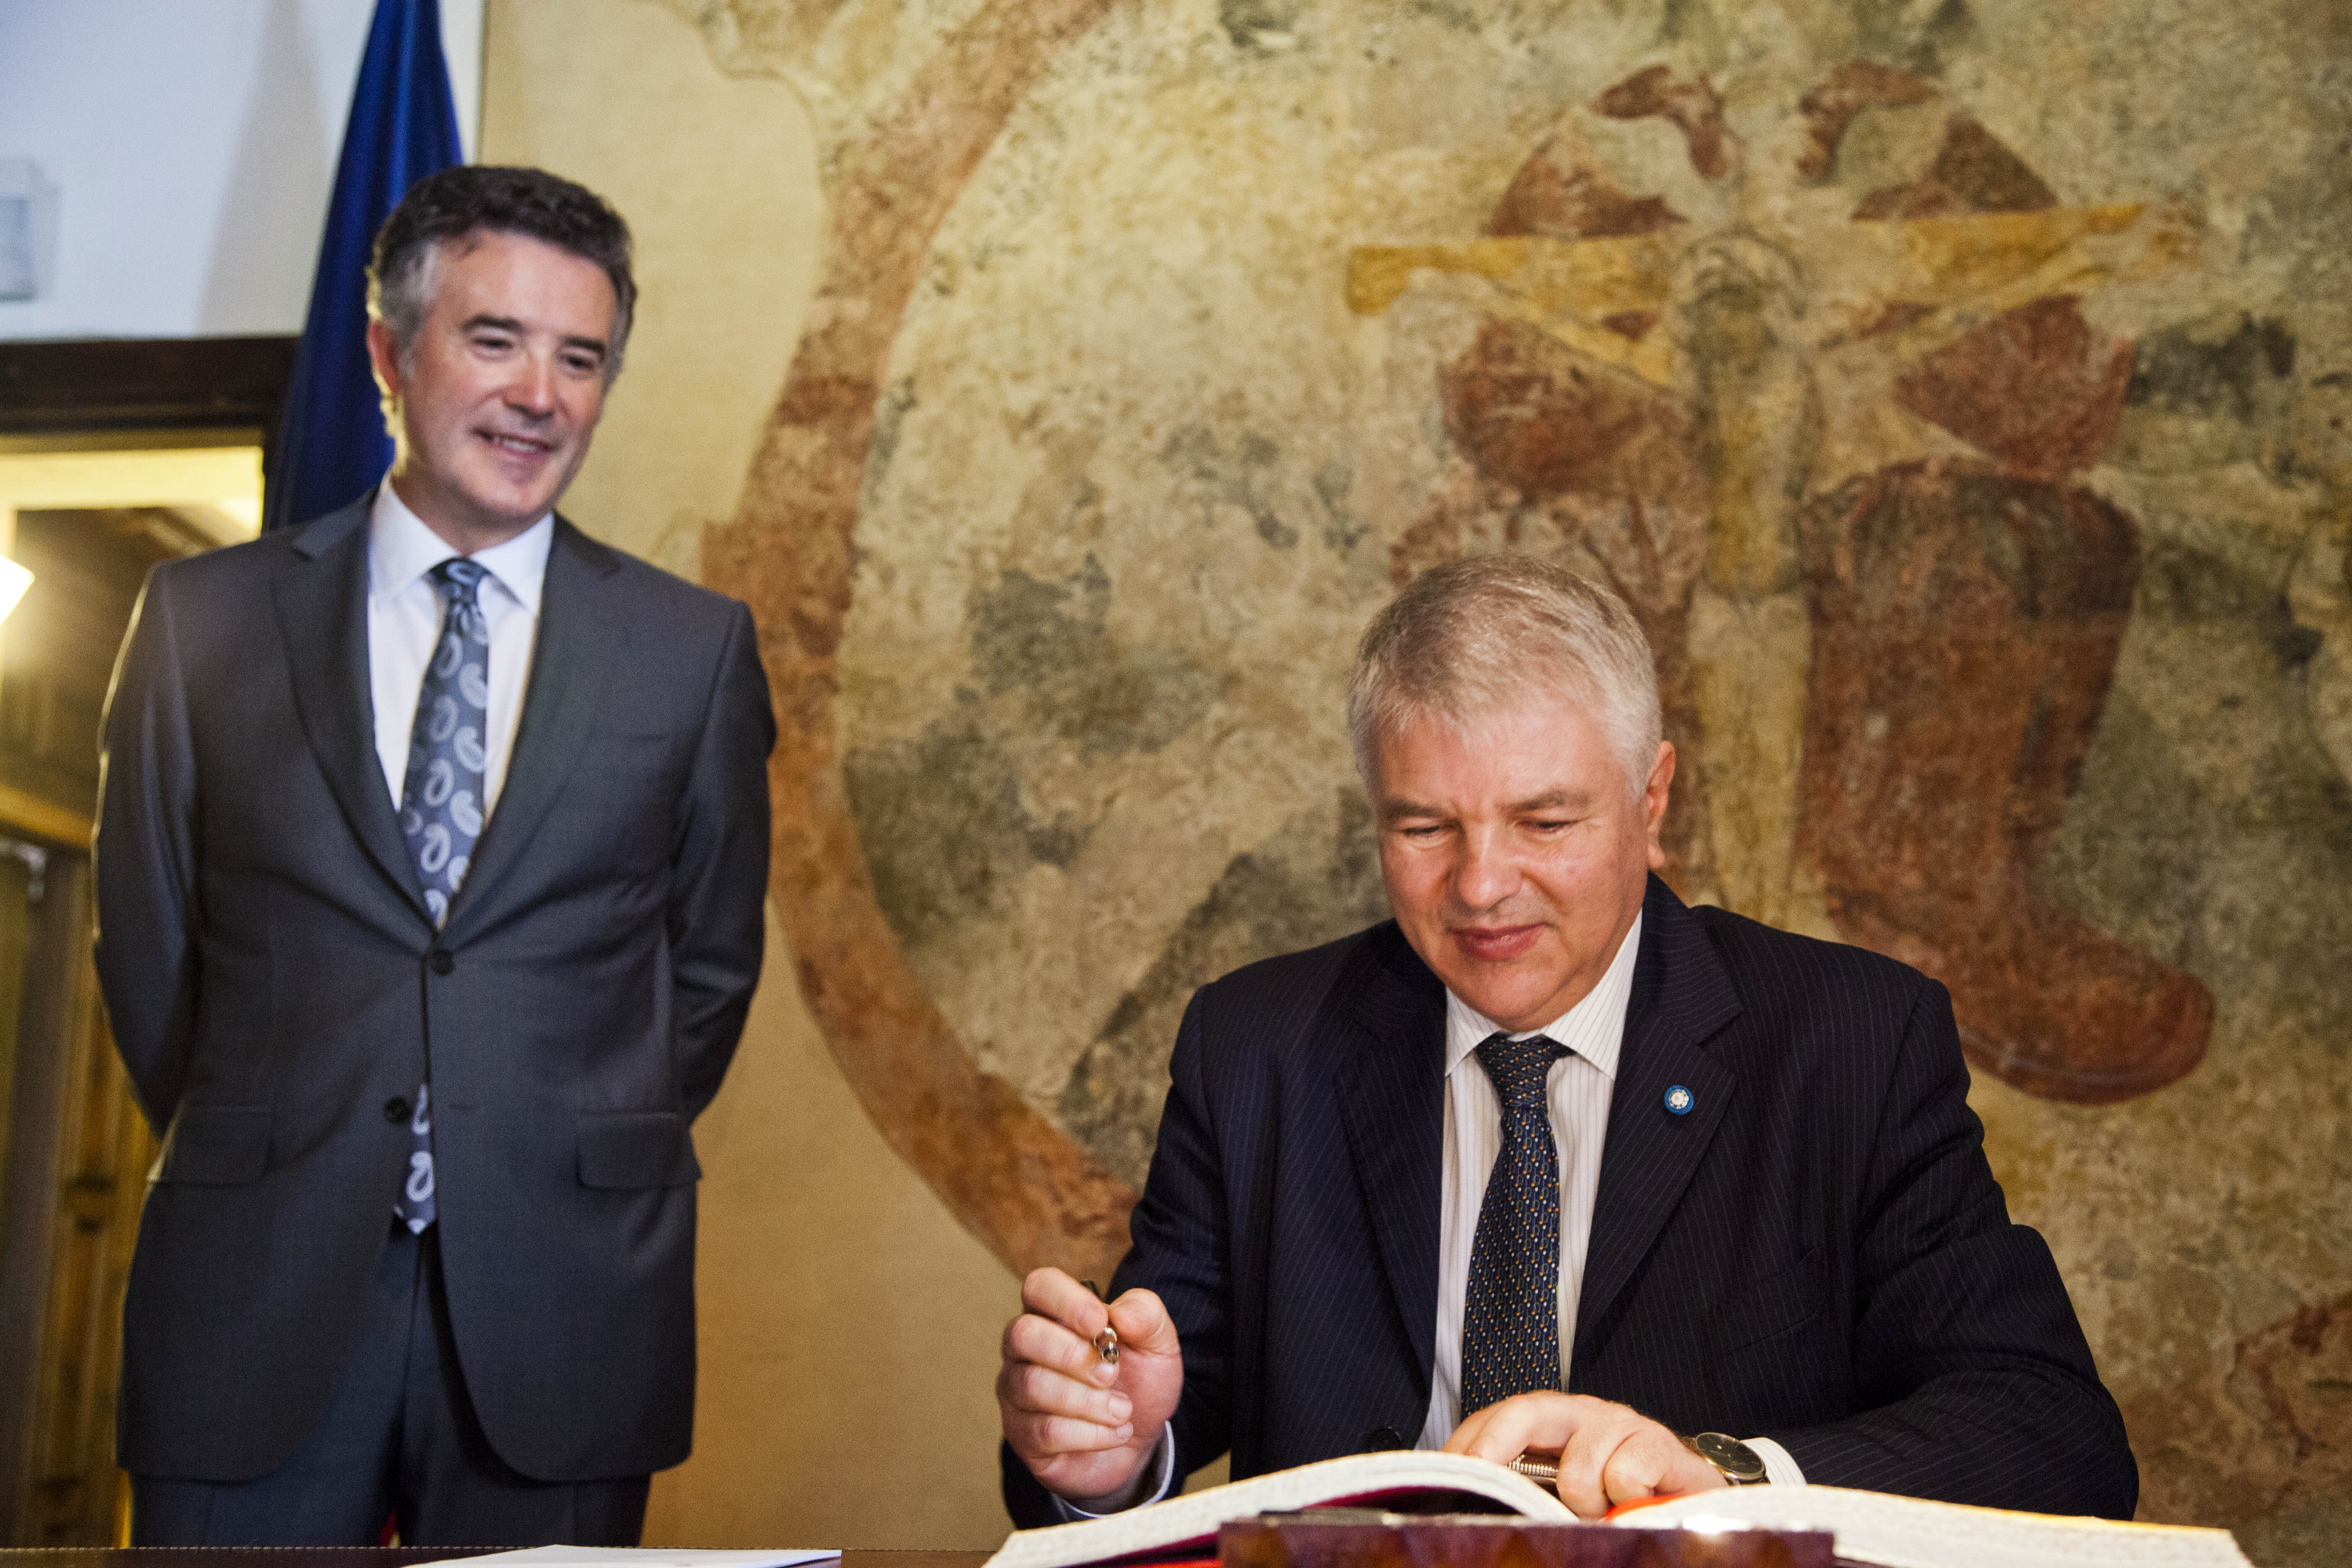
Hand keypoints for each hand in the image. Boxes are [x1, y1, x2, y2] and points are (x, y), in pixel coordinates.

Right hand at [998, 1267, 1184, 1502]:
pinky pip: (1045, 1431)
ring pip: (1033, 1385)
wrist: (1139, 1440)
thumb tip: (1120, 1314)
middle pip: (1022, 1334)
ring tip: (1123, 1410)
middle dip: (1073, 1355)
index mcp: (1055, 1313)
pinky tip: (1115, 1433)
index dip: (1066, 1301)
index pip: (1039, 1286)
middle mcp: (1025, 1348)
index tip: (1100, 1324)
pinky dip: (1091, 1434)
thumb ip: (1145, 1316)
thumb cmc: (1139, 1381)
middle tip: (1112, 1374)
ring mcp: (1017, 1390)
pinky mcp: (1021, 1433)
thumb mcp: (1157, 1344)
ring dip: (1089, 1401)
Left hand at [1444, 1392, 1726, 1518]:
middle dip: (1495, 1447)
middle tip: (1482, 1483)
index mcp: (1552, 1425)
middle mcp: (1583, 1415)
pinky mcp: (1660, 1443)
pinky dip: (1625, 1500)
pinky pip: (1625, 1474)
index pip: (1495, 1419)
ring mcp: (1622, 1423)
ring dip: (1584, 1502)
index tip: (1442, 1477)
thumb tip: (1474, 1510)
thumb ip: (1527, 1496)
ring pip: (1580, 1465)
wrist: (1694, 1506)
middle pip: (1527, 1410)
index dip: (1467, 1445)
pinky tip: (1635, 1504)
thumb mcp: (1563, 1501)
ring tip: (1599, 1514)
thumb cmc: (1620, 1505)